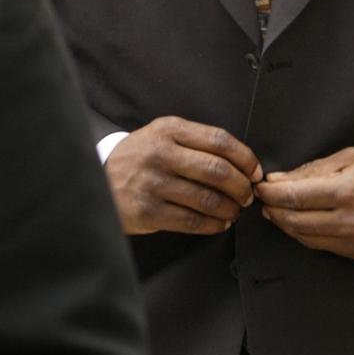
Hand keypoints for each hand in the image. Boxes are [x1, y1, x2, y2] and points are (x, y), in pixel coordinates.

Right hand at [105, 116, 262, 234]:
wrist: (97, 181)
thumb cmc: (140, 157)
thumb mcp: (162, 136)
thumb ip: (196, 142)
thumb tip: (241, 162)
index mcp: (169, 130)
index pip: (219, 140)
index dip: (245, 157)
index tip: (255, 171)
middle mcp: (161, 153)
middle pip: (217, 170)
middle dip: (241, 186)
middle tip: (248, 194)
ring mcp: (152, 183)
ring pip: (207, 198)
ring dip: (230, 208)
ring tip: (235, 211)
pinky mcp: (147, 211)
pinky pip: (191, 220)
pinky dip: (212, 224)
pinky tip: (219, 223)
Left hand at [255, 146, 353, 262]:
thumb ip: (315, 170)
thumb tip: (281, 180)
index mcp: (348, 190)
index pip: (295, 196)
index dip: (271, 193)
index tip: (260, 186)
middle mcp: (351, 221)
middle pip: (295, 221)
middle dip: (274, 210)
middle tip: (263, 199)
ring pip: (307, 239)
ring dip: (288, 224)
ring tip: (278, 210)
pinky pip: (326, 247)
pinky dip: (310, 235)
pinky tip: (305, 221)